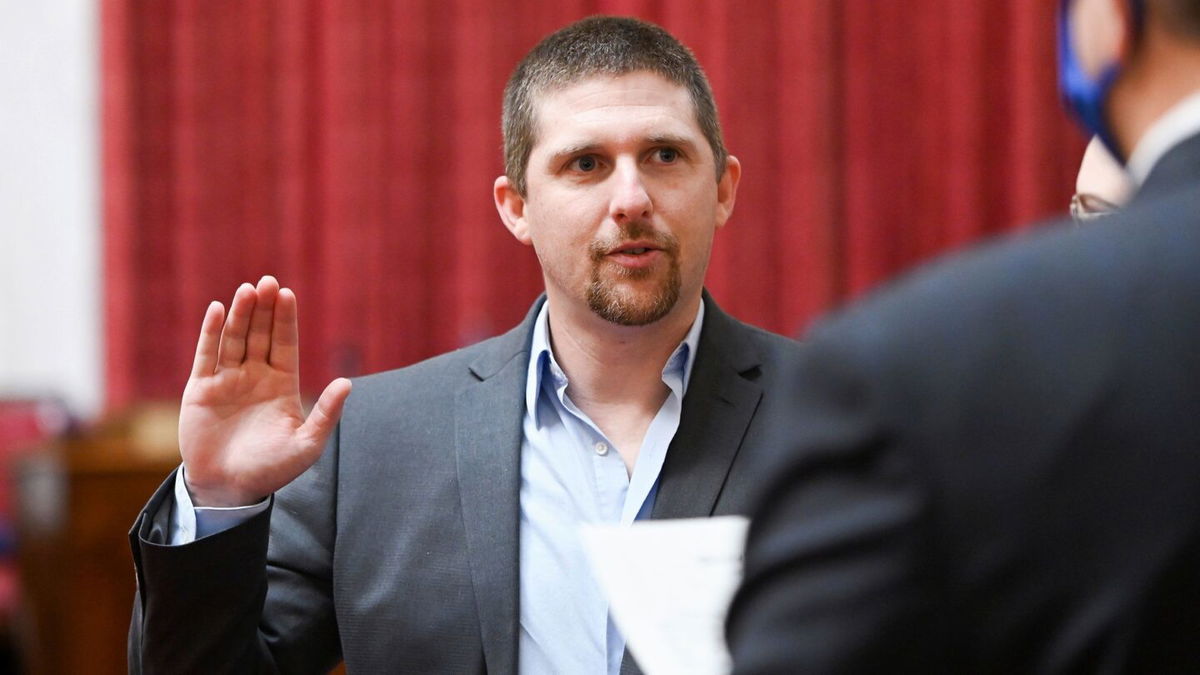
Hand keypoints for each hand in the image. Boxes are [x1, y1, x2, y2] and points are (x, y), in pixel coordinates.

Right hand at [179, 276, 351, 506]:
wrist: (230, 488)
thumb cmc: (272, 469)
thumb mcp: (306, 444)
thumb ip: (326, 413)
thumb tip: (348, 383)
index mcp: (281, 384)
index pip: (285, 344)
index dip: (286, 319)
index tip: (288, 294)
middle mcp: (254, 376)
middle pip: (260, 334)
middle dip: (265, 308)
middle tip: (269, 281)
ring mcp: (227, 380)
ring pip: (234, 339)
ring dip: (241, 315)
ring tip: (248, 290)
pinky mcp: (201, 389)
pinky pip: (206, 356)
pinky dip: (210, 333)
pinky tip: (217, 310)